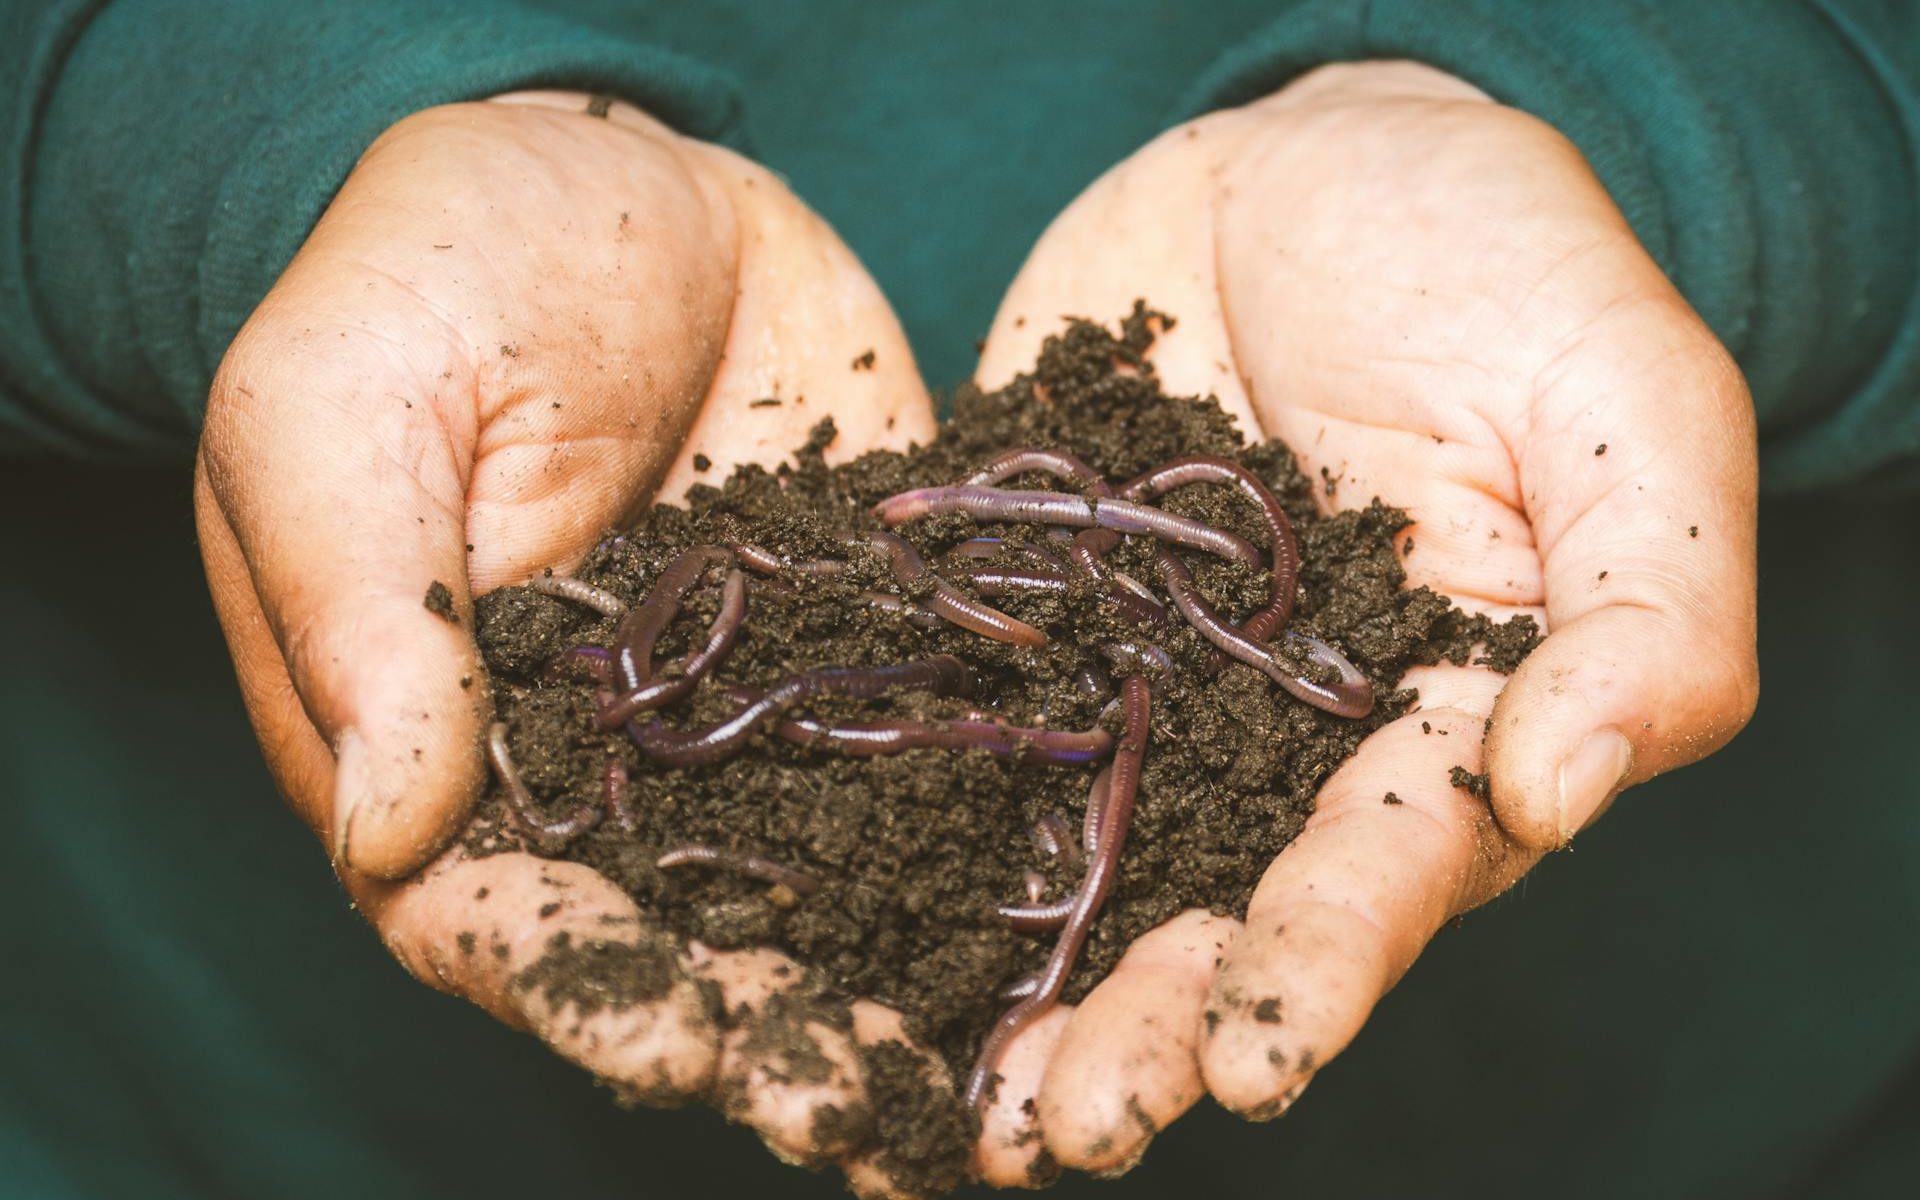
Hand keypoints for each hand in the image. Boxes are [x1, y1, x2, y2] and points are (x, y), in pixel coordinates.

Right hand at [194, 93, 945, 1189]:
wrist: (619, 175)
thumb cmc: (433, 271)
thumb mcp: (342, 406)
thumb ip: (363, 609)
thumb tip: (392, 827)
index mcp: (450, 742)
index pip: (494, 912)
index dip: (578, 992)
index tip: (671, 1041)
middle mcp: (611, 766)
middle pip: (678, 938)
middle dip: (766, 1032)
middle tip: (862, 1111)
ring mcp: (754, 716)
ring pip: (820, 882)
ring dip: (893, 986)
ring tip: (984, 1084)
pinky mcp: (871, 645)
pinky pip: (933, 753)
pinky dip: (993, 840)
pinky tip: (1073, 911)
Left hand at [969, 61, 1758, 1178]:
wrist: (1306, 161)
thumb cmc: (1500, 264)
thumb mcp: (1623, 407)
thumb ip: (1647, 608)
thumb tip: (1563, 791)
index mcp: (1437, 721)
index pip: (1388, 866)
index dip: (1324, 963)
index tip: (1255, 1057)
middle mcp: (1277, 744)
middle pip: (1212, 909)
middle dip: (1143, 1025)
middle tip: (1063, 1128)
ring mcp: (1138, 690)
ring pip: (1074, 862)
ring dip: (1011, 985)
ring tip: (948, 1102)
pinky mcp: (1025, 622)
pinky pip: (957, 725)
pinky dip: (893, 819)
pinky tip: (824, 909)